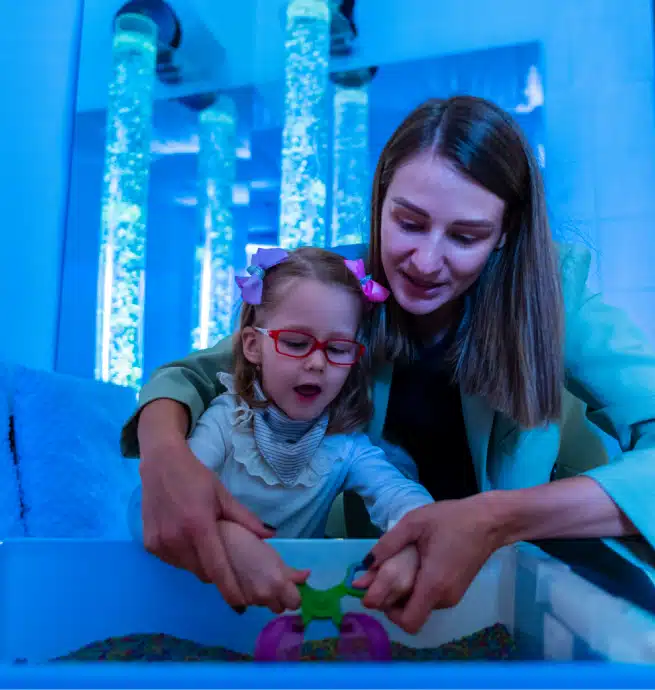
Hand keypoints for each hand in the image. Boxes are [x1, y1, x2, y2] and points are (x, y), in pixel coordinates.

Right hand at [139, 442, 273, 606]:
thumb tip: (270, 536)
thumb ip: (246, 519)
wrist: (160, 464)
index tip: (242, 604)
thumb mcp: (223, 495)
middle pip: (203, 572)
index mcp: (199, 526)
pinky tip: (188, 540)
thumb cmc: (196, 478)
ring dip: (200, 564)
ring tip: (206, 546)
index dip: (230, 589)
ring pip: (188, 569)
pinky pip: (173, 561)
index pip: (217, 567)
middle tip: (227, 562)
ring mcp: (160, 543)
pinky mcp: (149, 544)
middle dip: (217, 572)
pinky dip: (184, 558)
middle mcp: (177, 539)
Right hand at [218, 520, 309, 613]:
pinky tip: (244, 580)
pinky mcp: (233, 601)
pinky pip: (248, 604)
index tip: (289, 585)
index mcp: (278, 583)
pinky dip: (249, 595)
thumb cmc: (247, 539)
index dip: (293, 594)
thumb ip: (290, 571)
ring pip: (263, 605)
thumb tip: (305, 576)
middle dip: (278, 597)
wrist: (218, 538)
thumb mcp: (272, 554)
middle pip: (279, 608)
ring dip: (262, 596)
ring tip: (255, 576)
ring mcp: (248, 600)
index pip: (295, 603)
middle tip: (272, 579)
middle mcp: (264, 596)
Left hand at [362, 495, 504, 633]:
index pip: (408, 622)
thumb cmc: (451, 519)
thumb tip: (364, 565)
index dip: (387, 612)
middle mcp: (444, 598)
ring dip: (405, 592)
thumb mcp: (413, 523)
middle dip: (392, 600)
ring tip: (399, 564)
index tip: (377, 590)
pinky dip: (418, 588)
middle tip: (382, 573)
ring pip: (420, 606)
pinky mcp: (456, 591)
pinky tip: (415, 564)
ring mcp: (453, 597)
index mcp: (433, 585)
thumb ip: (387, 545)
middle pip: (411, 615)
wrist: (489, 520)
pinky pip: (430, 598)